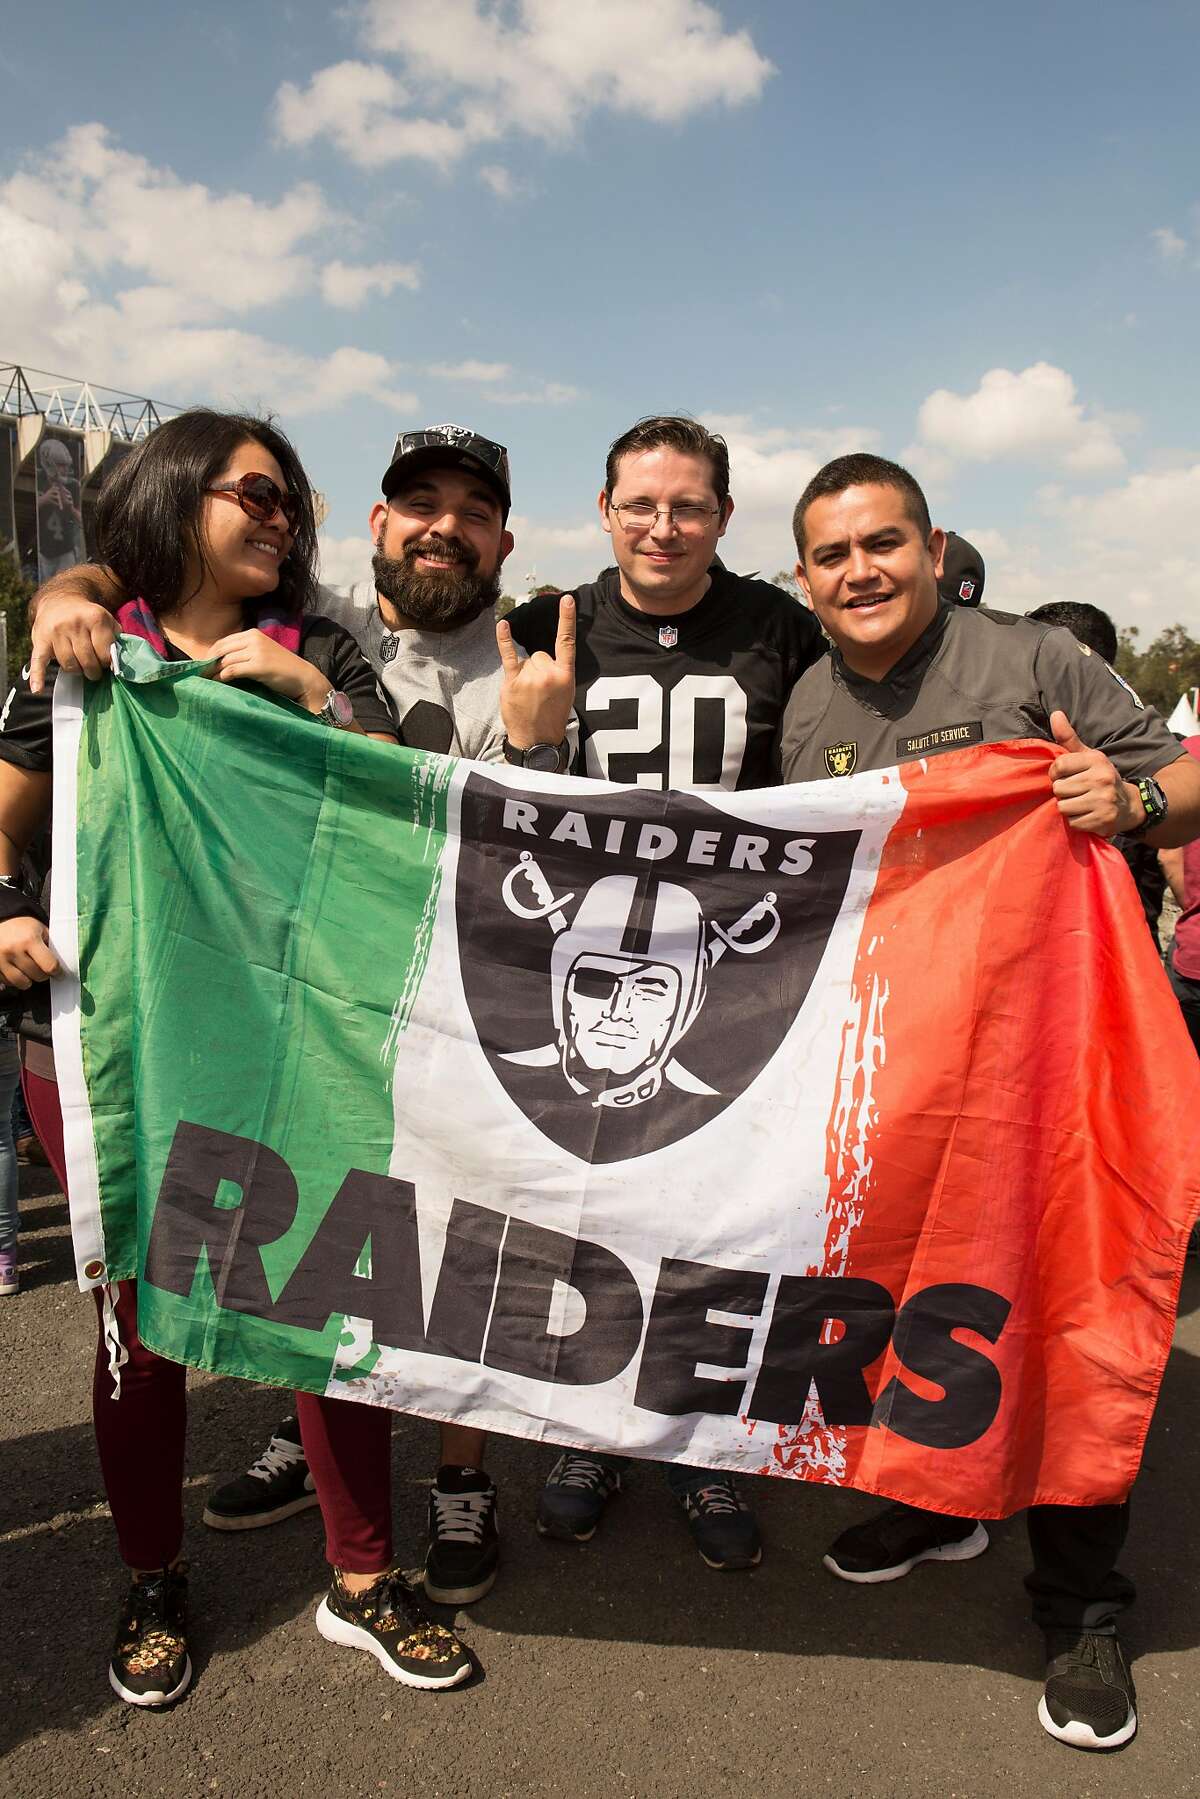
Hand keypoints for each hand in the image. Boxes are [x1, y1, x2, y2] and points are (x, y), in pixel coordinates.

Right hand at [0, 916, 60, 988]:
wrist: (0, 923)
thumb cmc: (21, 927)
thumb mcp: (40, 930)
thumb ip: (51, 946)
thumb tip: (62, 965)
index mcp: (29, 940)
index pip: (50, 965)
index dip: (57, 972)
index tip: (59, 973)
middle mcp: (14, 950)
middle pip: (37, 976)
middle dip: (43, 974)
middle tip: (42, 967)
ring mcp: (1, 960)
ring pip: (22, 983)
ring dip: (29, 980)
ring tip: (29, 970)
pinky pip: (8, 982)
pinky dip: (14, 980)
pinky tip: (17, 969)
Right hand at [29, 595, 118, 693]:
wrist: (59, 602)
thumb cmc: (88, 618)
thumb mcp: (107, 621)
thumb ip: (116, 639)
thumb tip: (119, 663)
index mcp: (95, 618)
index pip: (104, 653)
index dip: (107, 662)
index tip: (105, 662)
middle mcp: (74, 623)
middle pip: (87, 660)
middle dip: (93, 670)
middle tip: (93, 669)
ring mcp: (56, 632)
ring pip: (69, 665)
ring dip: (76, 670)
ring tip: (79, 665)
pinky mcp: (41, 640)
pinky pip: (38, 661)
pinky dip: (38, 676)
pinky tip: (38, 689)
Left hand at [209, 631, 328, 712]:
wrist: (303, 678)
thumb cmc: (282, 669)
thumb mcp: (262, 654)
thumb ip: (244, 653)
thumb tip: (220, 662)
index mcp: (252, 633)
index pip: (223, 642)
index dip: (210, 654)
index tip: (203, 665)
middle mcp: (253, 639)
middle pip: (221, 649)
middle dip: (208, 662)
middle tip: (200, 674)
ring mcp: (257, 651)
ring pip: (226, 660)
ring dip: (214, 671)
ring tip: (207, 680)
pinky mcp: (259, 665)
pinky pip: (233, 670)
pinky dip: (223, 676)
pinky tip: (220, 682)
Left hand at [496, 594, 575, 750]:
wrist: (537, 740)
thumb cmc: (551, 715)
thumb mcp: (566, 692)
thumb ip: (558, 671)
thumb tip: (544, 655)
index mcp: (566, 675)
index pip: (567, 641)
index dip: (567, 618)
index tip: (566, 599)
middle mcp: (549, 673)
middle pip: (539, 654)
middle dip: (538, 669)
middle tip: (539, 692)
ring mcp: (531, 677)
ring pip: (526, 660)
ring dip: (525, 674)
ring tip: (528, 695)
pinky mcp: (513, 682)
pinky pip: (508, 655)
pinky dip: (504, 639)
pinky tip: (503, 625)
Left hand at [1049, 711, 1141, 836]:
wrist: (1129, 805)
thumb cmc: (1100, 777)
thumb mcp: (1088, 756)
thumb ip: (1068, 738)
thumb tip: (1055, 713)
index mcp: (1096, 760)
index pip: (1059, 766)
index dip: (1055, 774)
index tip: (1063, 777)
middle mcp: (1101, 778)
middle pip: (1058, 789)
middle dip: (1063, 793)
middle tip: (1076, 792)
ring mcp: (1103, 800)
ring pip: (1063, 807)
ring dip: (1068, 808)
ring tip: (1081, 803)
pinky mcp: (1103, 820)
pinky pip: (1073, 822)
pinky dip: (1077, 821)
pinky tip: (1088, 815)